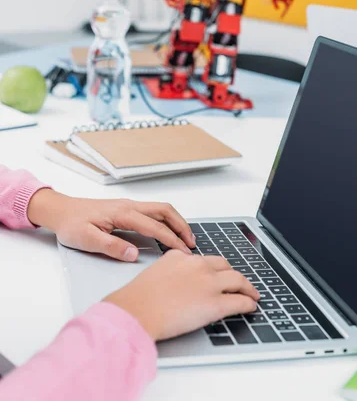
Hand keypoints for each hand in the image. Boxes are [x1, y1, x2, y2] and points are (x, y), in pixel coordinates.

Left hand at [27, 189, 194, 260]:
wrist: (61, 211)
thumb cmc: (71, 225)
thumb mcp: (87, 240)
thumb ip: (111, 246)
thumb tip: (133, 254)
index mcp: (122, 214)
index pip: (155, 226)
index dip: (171, 240)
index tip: (183, 253)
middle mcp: (129, 206)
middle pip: (164, 211)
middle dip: (181, 226)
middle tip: (192, 244)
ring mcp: (129, 206)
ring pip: (160, 209)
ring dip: (176, 222)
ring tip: (186, 238)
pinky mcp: (127, 209)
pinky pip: (153, 212)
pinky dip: (166, 220)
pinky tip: (168, 231)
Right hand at [105, 250, 259, 340]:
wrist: (136, 311)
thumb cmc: (138, 298)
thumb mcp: (154, 273)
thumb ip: (169, 271)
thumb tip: (176, 280)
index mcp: (181, 257)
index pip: (204, 259)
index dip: (214, 268)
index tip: (217, 273)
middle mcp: (198, 266)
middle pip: (224, 265)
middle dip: (233, 274)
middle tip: (237, 282)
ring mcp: (209, 284)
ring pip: (238, 280)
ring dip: (247, 287)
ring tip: (252, 294)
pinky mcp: (216, 304)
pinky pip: (240, 301)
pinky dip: (249, 303)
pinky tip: (251, 306)